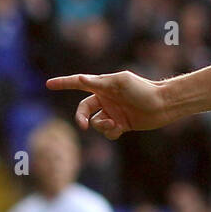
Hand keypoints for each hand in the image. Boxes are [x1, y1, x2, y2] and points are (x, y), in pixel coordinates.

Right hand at [45, 70, 171, 139]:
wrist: (162, 105)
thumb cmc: (143, 89)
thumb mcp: (120, 83)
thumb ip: (99, 83)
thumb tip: (80, 79)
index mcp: (103, 86)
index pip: (79, 84)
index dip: (64, 84)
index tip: (48, 84)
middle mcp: (106, 99)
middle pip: (83, 109)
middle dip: (80, 117)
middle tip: (82, 125)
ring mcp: (113, 112)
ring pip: (95, 123)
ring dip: (101, 125)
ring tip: (114, 123)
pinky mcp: (121, 125)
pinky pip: (107, 132)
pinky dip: (111, 132)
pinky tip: (121, 128)